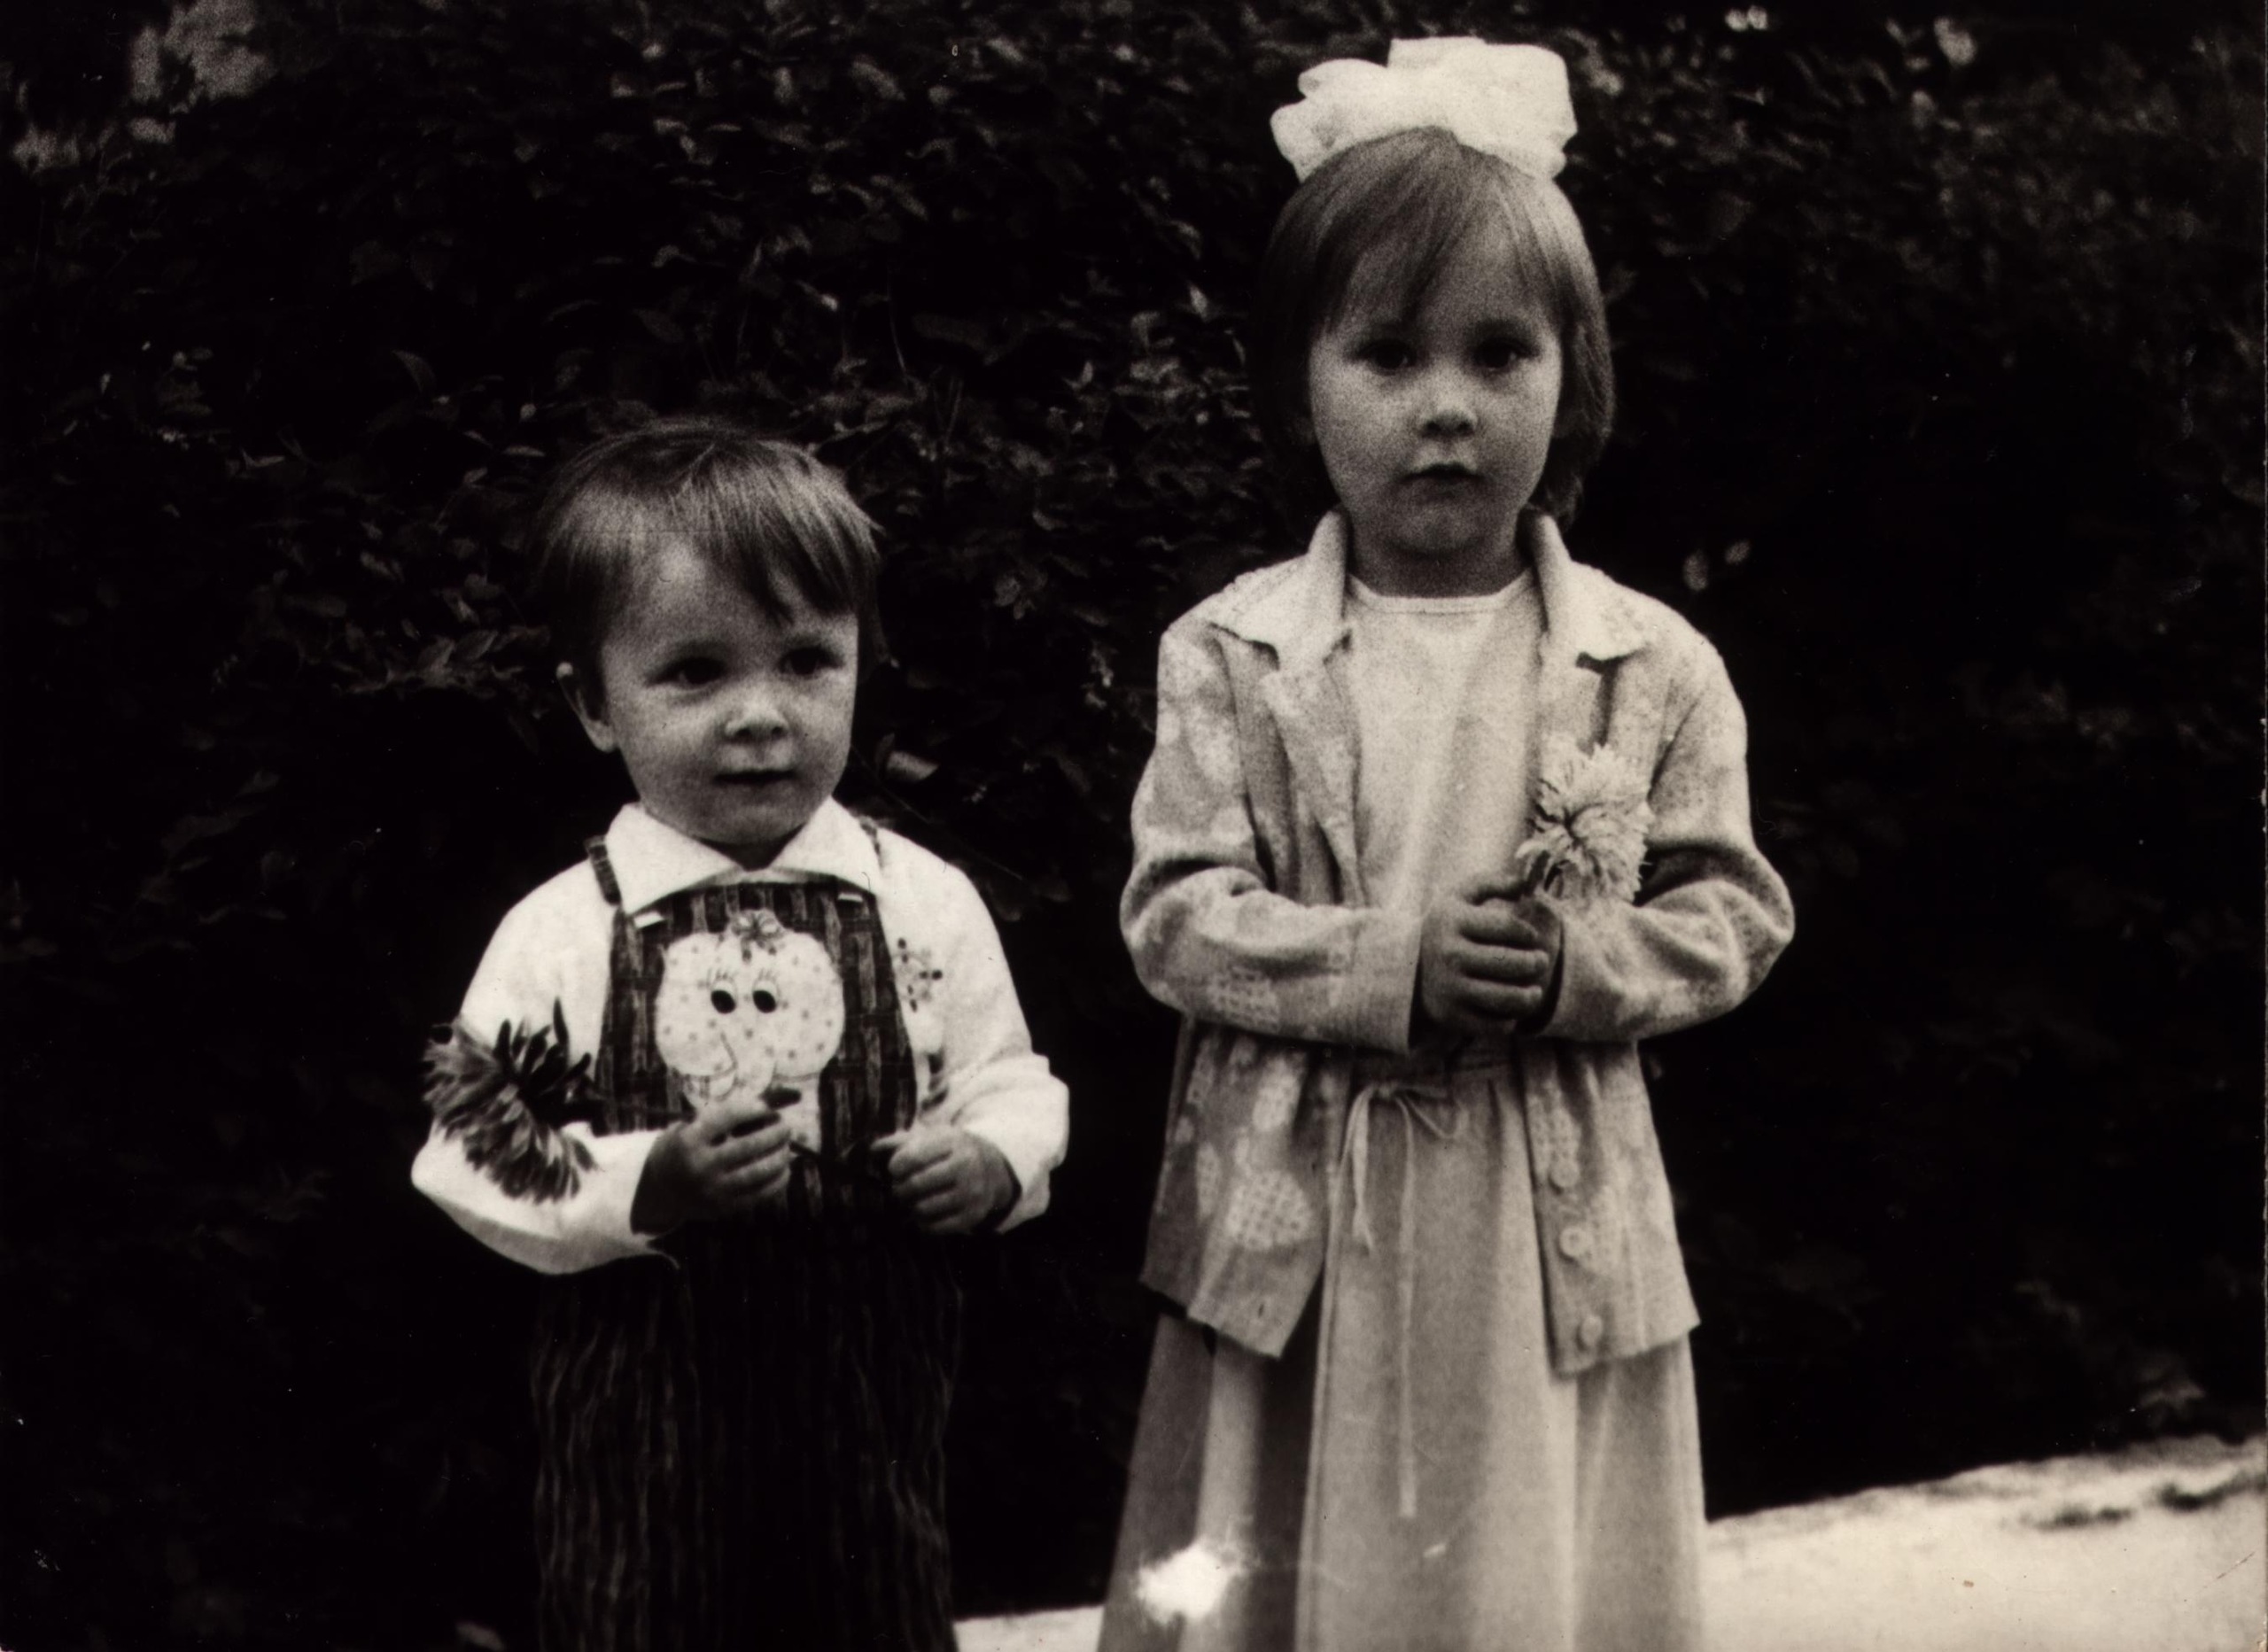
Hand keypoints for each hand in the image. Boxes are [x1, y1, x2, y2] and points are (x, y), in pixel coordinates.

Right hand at [631, 1090, 792, 1233]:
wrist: (660, 1189)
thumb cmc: (684, 1147)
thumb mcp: (691, 1126)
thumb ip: (724, 1114)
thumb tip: (770, 1102)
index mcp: (688, 1140)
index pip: (727, 1117)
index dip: (752, 1108)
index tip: (767, 1106)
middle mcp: (699, 1166)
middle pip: (749, 1146)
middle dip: (775, 1133)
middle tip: (785, 1126)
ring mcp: (712, 1190)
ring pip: (759, 1171)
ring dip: (780, 1156)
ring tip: (787, 1147)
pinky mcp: (722, 1208)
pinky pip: (759, 1194)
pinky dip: (777, 1180)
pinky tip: (784, 1169)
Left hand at [871, 1125, 1017, 1234]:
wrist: (993, 1169)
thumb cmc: (951, 1151)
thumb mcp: (933, 1138)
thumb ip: (901, 1142)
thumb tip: (873, 1149)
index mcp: (954, 1142)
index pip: (913, 1156)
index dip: (895, 1166)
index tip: (894, 1169)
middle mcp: (967, 1166)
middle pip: (916, 1184)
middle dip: (899, 1189)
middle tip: (898, 1188)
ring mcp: (972, 1193)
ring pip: (923, 1208)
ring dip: (909, 1206)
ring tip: (910, 1200)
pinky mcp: (973, 1216)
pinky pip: (934, 1227)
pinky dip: (922, 1222)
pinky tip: (923, 1213)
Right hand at [1416, 876, 1564, 1037]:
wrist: (1405, 967)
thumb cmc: (1445, 928)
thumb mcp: (1458, 898)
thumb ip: (1491, 883)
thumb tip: (1523, 882)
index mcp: (1453, 922)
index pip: (1507, 927)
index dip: (1528, 933)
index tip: (1531, 938)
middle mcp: (1449, 955)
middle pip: (1509, 963)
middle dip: (1535, 963)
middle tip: (1541, 962)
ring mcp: (1449, 987)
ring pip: (1505, 997)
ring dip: (1529, 997)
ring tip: (1535, 992)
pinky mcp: (1451, 1016)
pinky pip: (1492, 1025)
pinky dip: (1509, 1021)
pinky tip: (1512, 1011)